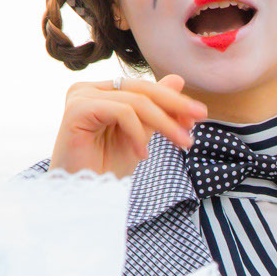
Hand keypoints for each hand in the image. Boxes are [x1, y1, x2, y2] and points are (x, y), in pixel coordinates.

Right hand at [51, 73, 207, 177]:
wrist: (81, 196)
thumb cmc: (106, 169)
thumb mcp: (140, 136)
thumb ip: (155, 109)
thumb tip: (178, 79)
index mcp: (102, 92)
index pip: (143, 88)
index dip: (173, 100)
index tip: (198, 117)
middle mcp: (88, 89)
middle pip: (142, 89)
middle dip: (175, 105)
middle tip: (199, 119)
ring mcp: (80, 96)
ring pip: (136, 101)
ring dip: (164, 123)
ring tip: (181, 143)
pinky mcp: (77, 109)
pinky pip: (122, 112)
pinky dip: (138, 133)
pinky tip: (142, 155)